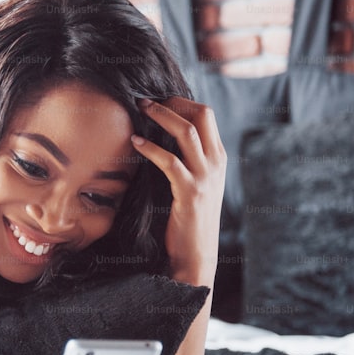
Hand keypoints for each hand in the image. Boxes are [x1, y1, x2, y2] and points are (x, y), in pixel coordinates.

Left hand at [132, 97, 226, 286]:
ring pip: (187, 131)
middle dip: (172, 102)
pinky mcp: (190, 192)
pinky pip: (169, 161)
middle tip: (145, 101)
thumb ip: (188, 160)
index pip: (206, 114)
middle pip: (201, 114)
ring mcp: (205, 177)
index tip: (157, 100)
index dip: (181, 102)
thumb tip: (163, 137)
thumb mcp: (196, 183)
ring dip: (161, 116)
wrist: (196, 253)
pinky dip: (150, 147)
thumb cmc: (189, 219)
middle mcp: (216, 163)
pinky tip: (135, 142)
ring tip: (139, 110)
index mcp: (218, 157)